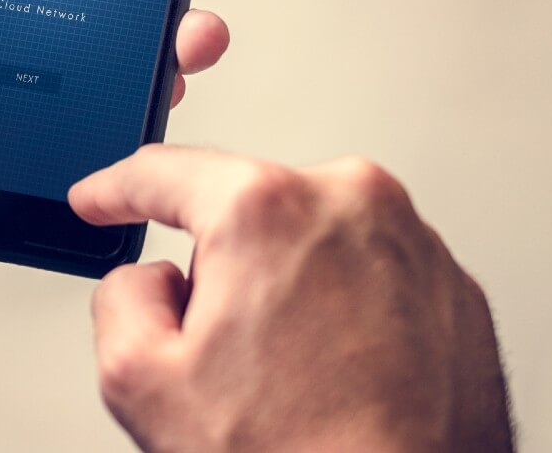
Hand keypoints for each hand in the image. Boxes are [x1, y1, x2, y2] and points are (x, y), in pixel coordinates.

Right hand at [68, 147, 512, 452]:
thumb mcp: (142, 379)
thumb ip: (121, 296)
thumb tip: (150, 281)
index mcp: (268, 210)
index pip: (164, 172)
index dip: (113, 190)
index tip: (99, 200)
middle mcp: (351, 204)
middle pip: (241, 210)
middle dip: (217, 266)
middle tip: (221, 351)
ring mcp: (412, 243)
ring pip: (304, 240)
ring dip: (281, 287)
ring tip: (289, 377)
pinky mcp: (452, 287)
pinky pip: (364, 272)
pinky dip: (338, 309)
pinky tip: (330, 377)